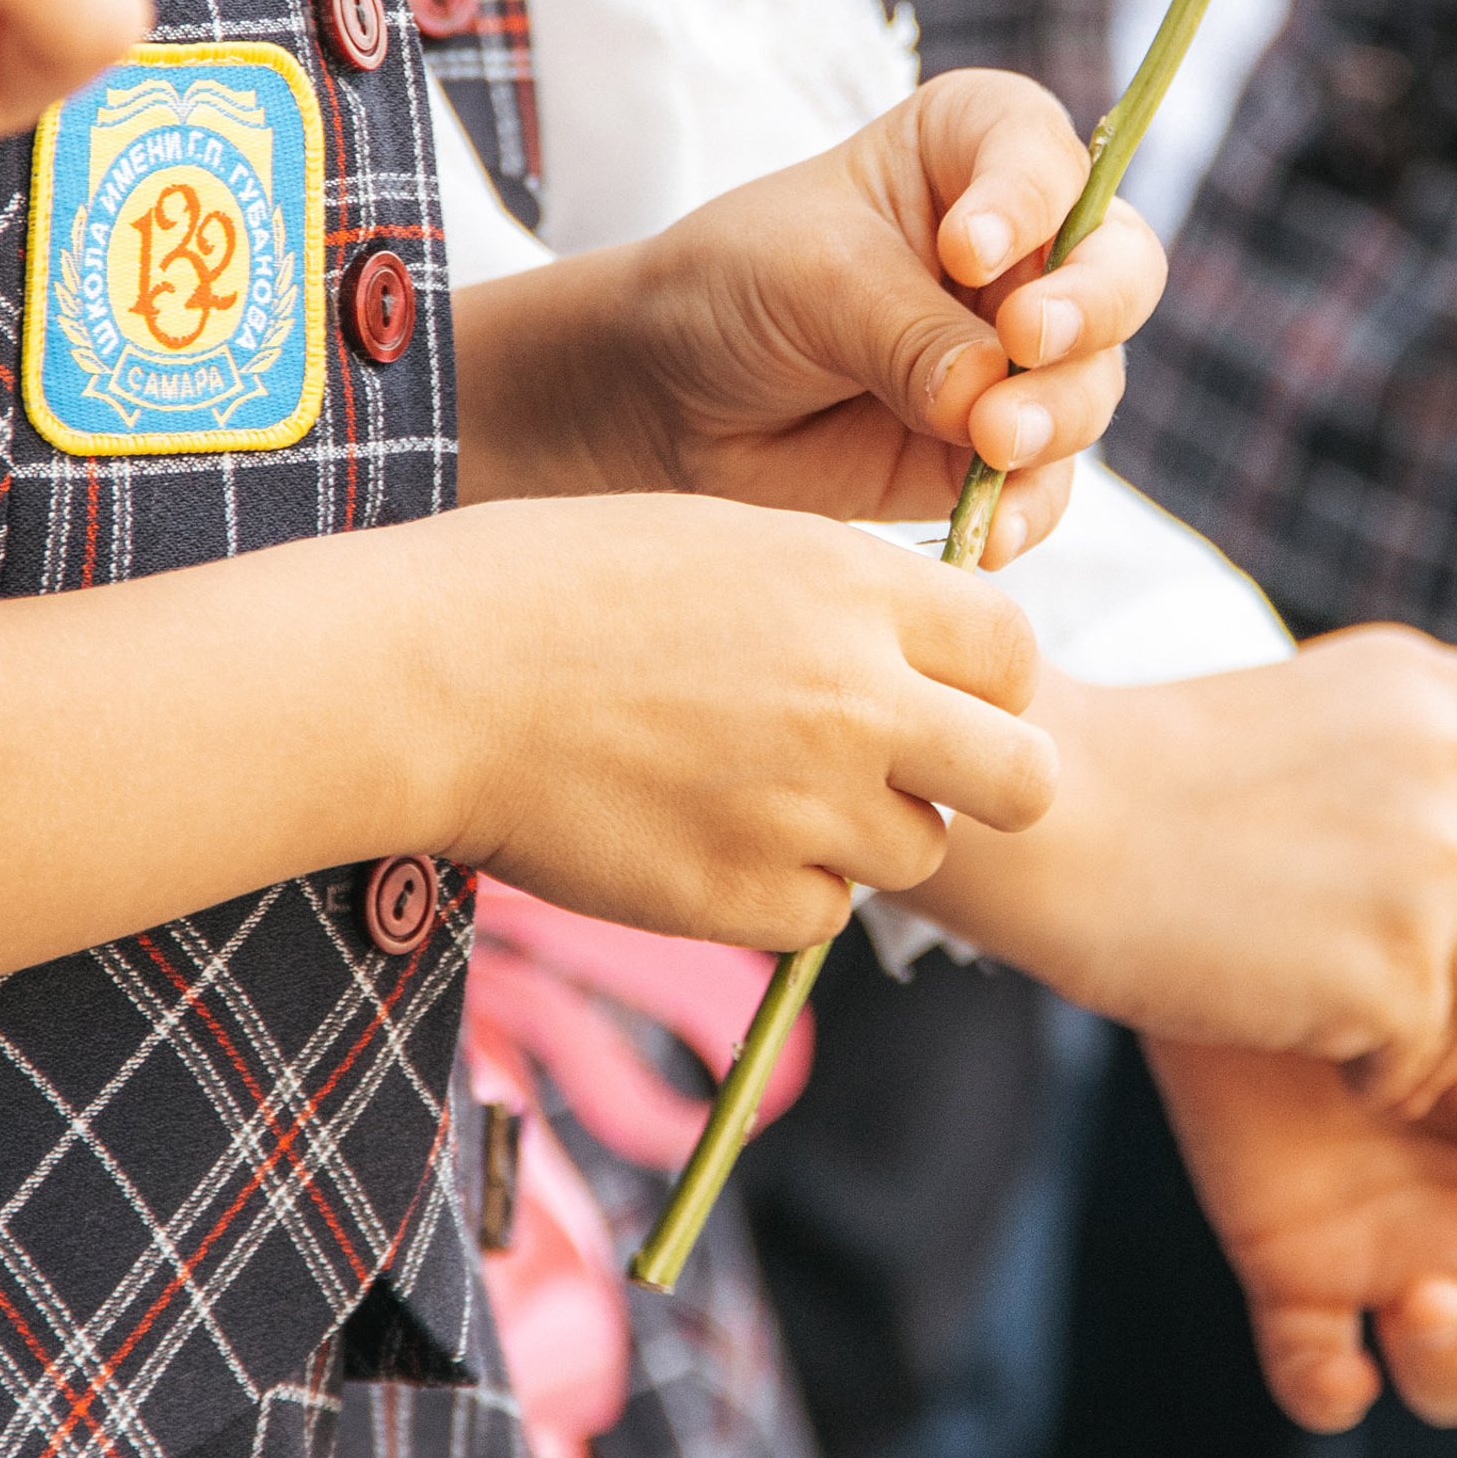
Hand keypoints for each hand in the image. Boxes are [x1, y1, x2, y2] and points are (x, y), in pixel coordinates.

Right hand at [443, 494, 1056, 946]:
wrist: (432, 674)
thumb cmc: (560, 584)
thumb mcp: (732, 542)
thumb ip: (845, 601)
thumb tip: (921, 655)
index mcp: (857, 588)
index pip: (1015, 654)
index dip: (985, 681)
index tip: (936, 689)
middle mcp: (857, 699)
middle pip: (1024, 780)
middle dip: (985, 782)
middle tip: (910, 775)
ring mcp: (804, 807)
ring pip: (917, 855)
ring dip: (863, 836)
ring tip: (757, 790)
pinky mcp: (740, 897)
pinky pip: (818, 915)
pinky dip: (779, 890)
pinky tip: (698, 835)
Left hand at [464, 70, 1165, 563]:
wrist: (667, 399)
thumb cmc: (732, 289)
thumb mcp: (811, 283)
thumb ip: (907, 333)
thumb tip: (991, 405)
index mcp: (970, 154)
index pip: (1040, 151)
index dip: (1028, 197)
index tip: (968, 248)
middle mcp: (1020, 250)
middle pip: (1115, 270)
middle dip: (1088, 311)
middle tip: (1028, 343)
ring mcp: (1019, 354)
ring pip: (1091, 383)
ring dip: (1056, 414)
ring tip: (992, 442)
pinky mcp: (1000, 449)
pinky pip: (1049, 483)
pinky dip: (1026, 508)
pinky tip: (987, 531)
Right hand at [929, 626, 1456, 1111]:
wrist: (1057, 825)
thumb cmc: (1147, 787)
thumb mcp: (1304, 726)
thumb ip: (1408, 772)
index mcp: (1428, 685)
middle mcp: (1456, 758)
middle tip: (1396, 1013)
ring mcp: (1440, 859)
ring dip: (1430, 1035)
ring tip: (1333, 1031)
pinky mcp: (1403, 962)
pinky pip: (1432, 1055)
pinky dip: (1382, 1073)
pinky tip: (1306, 1045)